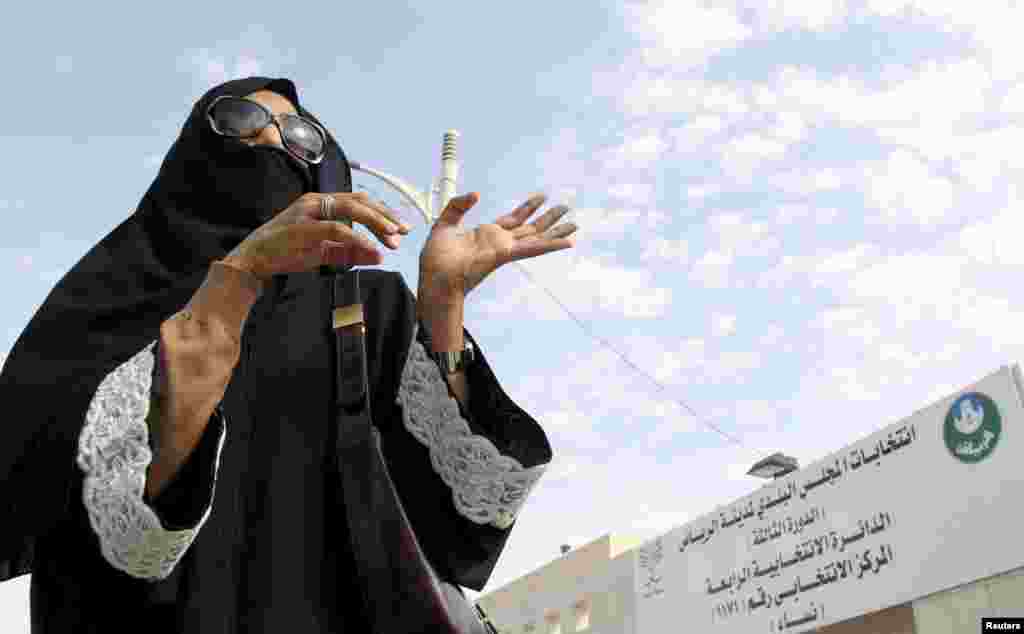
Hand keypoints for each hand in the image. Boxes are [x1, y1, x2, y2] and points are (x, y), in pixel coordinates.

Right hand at [222, 192, 410, 279]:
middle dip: (384, 216)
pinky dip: (357, 237)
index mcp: (322, 204)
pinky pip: (336, 227)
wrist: (254, 261)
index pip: (359, 201)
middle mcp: (316, 202)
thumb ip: (350, 252)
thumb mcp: (324, 253)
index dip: (383, 213)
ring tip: (392, 237)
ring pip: (351, 208)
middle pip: (360, 200)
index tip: (401, 229)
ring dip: (376, 222)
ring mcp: (308, 212)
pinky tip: (371, 248)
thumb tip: (379, 256)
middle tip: (402, 232)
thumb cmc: (286, 253)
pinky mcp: (302, 227)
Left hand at [418, 192, 576, 298]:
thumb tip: (476, 194)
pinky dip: (551, 245)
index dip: (527, 207)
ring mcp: (504, 249)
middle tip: (565, 207)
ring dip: (556, 231)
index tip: (541, 197)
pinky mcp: (504, 255)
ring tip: (575, 224)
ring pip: (537, 238)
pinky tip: (568, 242)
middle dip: (548, 218)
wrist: (434, 277)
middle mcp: (499, 242)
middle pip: (530, 228)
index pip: (513, 219)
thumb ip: (458, 205)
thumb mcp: (445, 222)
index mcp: (487, 234)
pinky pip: (532, 248)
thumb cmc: (436, 258)